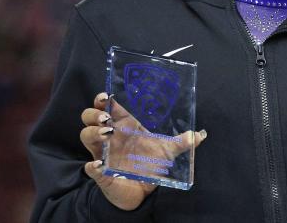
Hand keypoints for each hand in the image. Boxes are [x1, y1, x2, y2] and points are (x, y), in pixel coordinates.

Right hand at [79, 92, 206, 209]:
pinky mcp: (100, 172)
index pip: (109, 107)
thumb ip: (182, 142)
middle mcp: (110, 137)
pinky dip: (92, 167)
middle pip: (90, 117)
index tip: (107, 96)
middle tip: (106, 117)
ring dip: (93, 133)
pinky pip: (90, 168)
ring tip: (107, 134)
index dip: (103, 99)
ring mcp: (103, 153)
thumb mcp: (167, 152)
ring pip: (86, 135)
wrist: (142, 191)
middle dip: (94, 113)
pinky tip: (98, 165)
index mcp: (125, 127)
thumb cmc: (149, 165)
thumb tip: (200, 135)